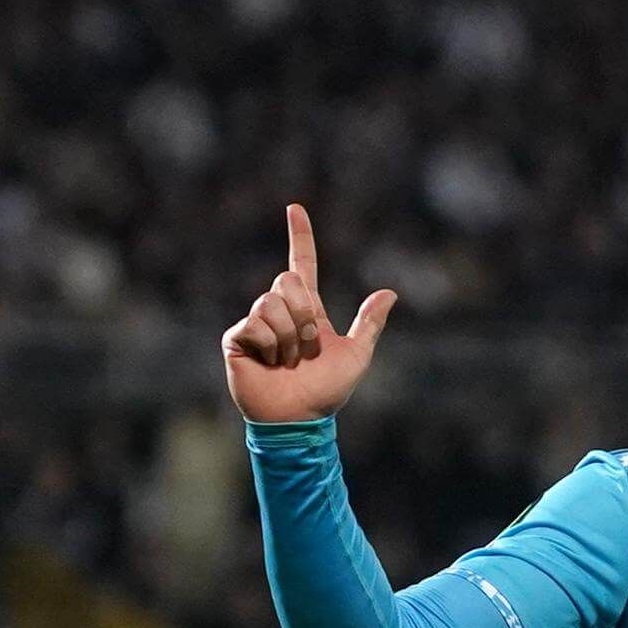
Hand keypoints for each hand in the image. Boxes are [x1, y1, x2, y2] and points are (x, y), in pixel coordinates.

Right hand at [221, 204, 397, 423]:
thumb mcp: (356, 355)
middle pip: (286, 281)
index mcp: (306, 310)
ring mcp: (256, 324)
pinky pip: (254, 323)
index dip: (300, 236)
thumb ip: (370, 324)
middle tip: (305, 348)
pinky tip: (268, 362)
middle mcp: (279, 312)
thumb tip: (390, 293)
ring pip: (270, 302)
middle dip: (303, 314)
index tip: (295, 208)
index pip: (302, 264)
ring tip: (286, 360)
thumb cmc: (326, 392)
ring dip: (287, 335)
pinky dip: (269, 344)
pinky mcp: (237, 338)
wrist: (298, 419)